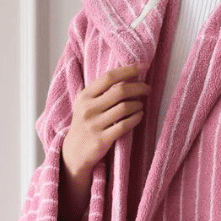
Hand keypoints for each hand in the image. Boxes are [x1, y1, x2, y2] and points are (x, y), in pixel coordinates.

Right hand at [62, 62, 149, 177]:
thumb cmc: (84, 125)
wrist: (73, 153)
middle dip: (139, 87)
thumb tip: (127, 77)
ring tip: (141, 105)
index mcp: (84, 96)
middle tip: (147, 89)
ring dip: (137, 104)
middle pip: (120, 91)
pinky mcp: (102, 140)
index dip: (128, 70)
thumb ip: (100, 92)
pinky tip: (139, 116)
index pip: (109, 77)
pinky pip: (124, 125)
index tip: (143, 67)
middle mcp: (88, 109)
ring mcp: (95, 125)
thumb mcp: (85, 105)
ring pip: (124, 108)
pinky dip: (136, 118)